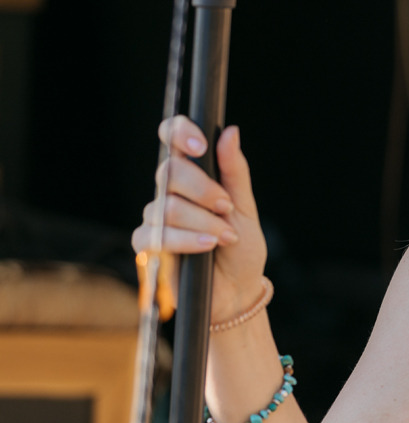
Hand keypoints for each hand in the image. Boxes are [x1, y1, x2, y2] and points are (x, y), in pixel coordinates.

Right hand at [132, 117, 268, 324]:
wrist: (238, 290)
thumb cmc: (241, 248)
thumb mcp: (245, 208)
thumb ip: (234, 172)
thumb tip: (231, 132)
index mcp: (193, 177)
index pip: (173, 140)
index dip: (180, 133)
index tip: (201, 146)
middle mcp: (170, 193)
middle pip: (169, 172)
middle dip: (203, 189)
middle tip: (226, 208)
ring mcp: (156, 219)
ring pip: (167, 206)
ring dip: (203, 222)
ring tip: (225, 237)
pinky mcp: (149, 246)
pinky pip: (158, 235)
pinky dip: (188, 240)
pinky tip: (207, 247)